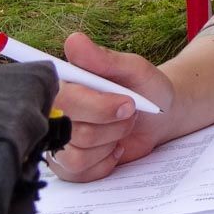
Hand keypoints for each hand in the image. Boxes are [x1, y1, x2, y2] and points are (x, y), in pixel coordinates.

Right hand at [46, 33, 172, 182]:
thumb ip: (104, 58)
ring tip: (121, 128)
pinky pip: (80, 173)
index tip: (128, 102)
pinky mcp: (65, 165)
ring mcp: (57, 140)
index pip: (63, 99)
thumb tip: (74, 40)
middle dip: (113, 124)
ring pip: (77, 155)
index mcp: (64, 83)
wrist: (159, 117)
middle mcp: (54, 111)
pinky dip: (105, 162)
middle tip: (130, 112)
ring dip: (110, 142)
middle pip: (74, 130)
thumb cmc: (145, 88)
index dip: (97, 106)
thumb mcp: (134, 68)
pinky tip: (114, 148)